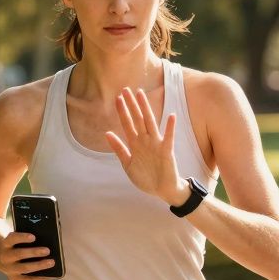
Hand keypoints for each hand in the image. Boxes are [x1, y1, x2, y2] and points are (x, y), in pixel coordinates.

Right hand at [0, 232, 55, 279]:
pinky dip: (38, 279)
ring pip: (24, 268)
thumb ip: (25, 233)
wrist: (2, 258)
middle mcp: (5, 257)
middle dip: (34, 252)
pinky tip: (48, 276)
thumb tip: (45, 229)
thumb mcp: (17, 237)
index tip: (33, 237)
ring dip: (38, 265)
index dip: (22, 237)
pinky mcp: (14, 279)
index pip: (12, 239)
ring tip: (51, 262)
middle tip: (47, 250)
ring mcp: (9, 269)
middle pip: (19, 254)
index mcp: (5, 243)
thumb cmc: (17, 244)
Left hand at [105, 88, 184, 203]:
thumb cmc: (146, 177)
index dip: (122, 111)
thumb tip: (107, 133)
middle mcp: (145, 140)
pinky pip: (169, 137)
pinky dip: (170, 127)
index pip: (127, 124)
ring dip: (146, 109)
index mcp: (135, 144)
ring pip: (150, 123)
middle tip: (125, 89)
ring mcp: (156, 144)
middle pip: (137, 118)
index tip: (118, 98)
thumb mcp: (128, 164)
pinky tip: (171, 116)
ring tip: (141, 95)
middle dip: (131, 104)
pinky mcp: (167, 151)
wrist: (162, 190)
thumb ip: (119, 149)